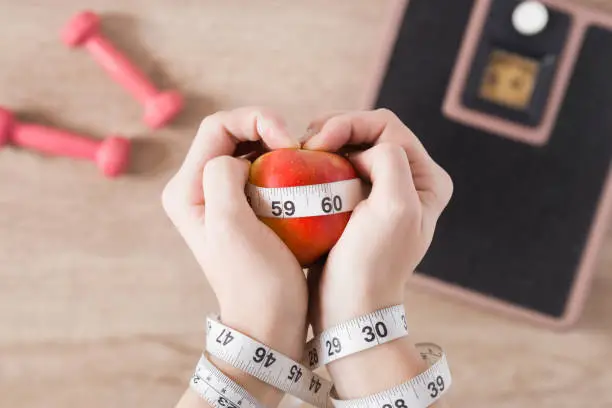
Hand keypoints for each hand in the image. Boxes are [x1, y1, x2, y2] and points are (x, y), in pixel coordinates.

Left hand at [162, 108, 307, 405]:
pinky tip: (305, 178)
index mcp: (187, 189)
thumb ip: (222, 177)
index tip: (290, 143)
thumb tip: (238, 159)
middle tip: (300, 149)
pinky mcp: (246, 208)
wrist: (270, 323)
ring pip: (251, 150)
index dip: (256, 120)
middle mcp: (199, 189)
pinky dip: (285, 167)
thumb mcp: (230, 226)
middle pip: (234, 134)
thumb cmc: (254, 280)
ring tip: (305, 163)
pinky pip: (265, 172)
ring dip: (279, 148)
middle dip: (268, 130)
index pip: (218, 126)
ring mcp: (223, 198)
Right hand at [303, 109, 452, 399]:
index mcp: (426, 179)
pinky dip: (319, 162)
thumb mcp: (395, 208)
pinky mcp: (356, 202)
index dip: (351, 124)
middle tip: (305, 144)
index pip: (388, 127)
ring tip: (301, 153)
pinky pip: (337, 167)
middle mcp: (409, 181)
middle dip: (336, 129)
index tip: (318, 143)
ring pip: (351, 146)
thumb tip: (362, 149)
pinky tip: (302, 167)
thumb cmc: (372, 263)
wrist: (348, 306)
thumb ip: (391, 161)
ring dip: (325, 143)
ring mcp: (382, 191)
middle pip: (370, 131)